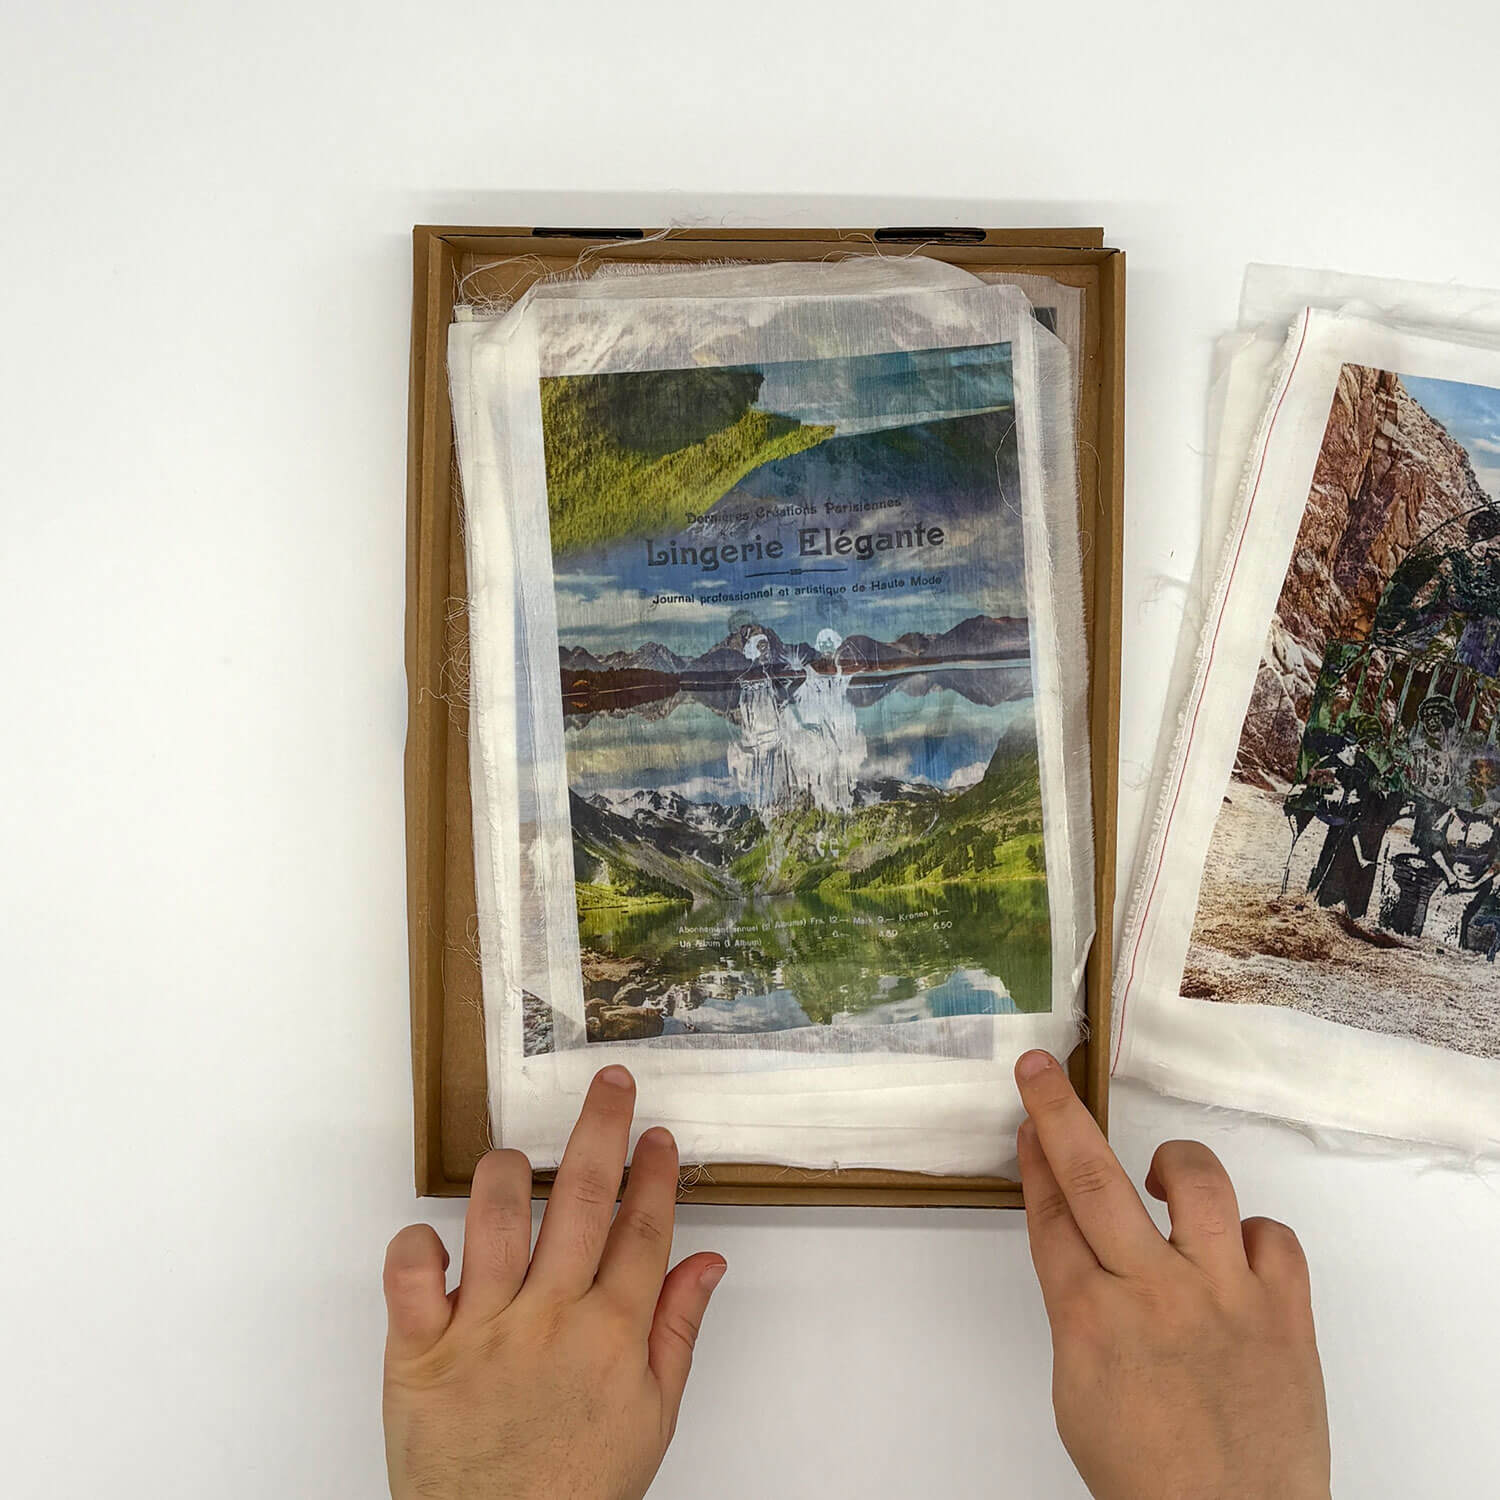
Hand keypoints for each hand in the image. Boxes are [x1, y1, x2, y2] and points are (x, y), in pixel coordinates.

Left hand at [382, 1066, 725, 1499]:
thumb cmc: (575, 1492)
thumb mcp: (652, 1418)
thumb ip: (677, 1331)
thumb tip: (705, 1264)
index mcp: (611, 1334)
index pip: (642, 1226)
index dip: (652, 1172)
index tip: (655, 1135)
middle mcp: (550, 1318)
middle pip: (581, 1197)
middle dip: (601, 1128)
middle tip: (610, 1083)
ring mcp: (482, 1329)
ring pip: (494, 1213)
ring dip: (508, 1171)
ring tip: (517, 1159)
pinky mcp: (419, 1351)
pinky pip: (408, 1272)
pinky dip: (416, 1242)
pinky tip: (435, 1237)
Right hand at [1014, 1050, 1329, 1499]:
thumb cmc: (1148, 1475)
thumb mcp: (1079, 1389)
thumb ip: (1081, 1309)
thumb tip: (1086, 1249)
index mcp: (1089, 1320)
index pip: (1051, 1214)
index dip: (1036, 1160)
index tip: (1029, 1122)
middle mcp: (1153, 1295)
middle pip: (1093, 1179)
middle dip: (1059, 1115)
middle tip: (1042, 1072)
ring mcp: (1224, 1298)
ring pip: (1199, 1185)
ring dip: (1174, 1161)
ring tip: (1164, 1172)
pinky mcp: (1284, 1313)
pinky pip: (1273, 1236)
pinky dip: (1251, 1232)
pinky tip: (1233, 1250)